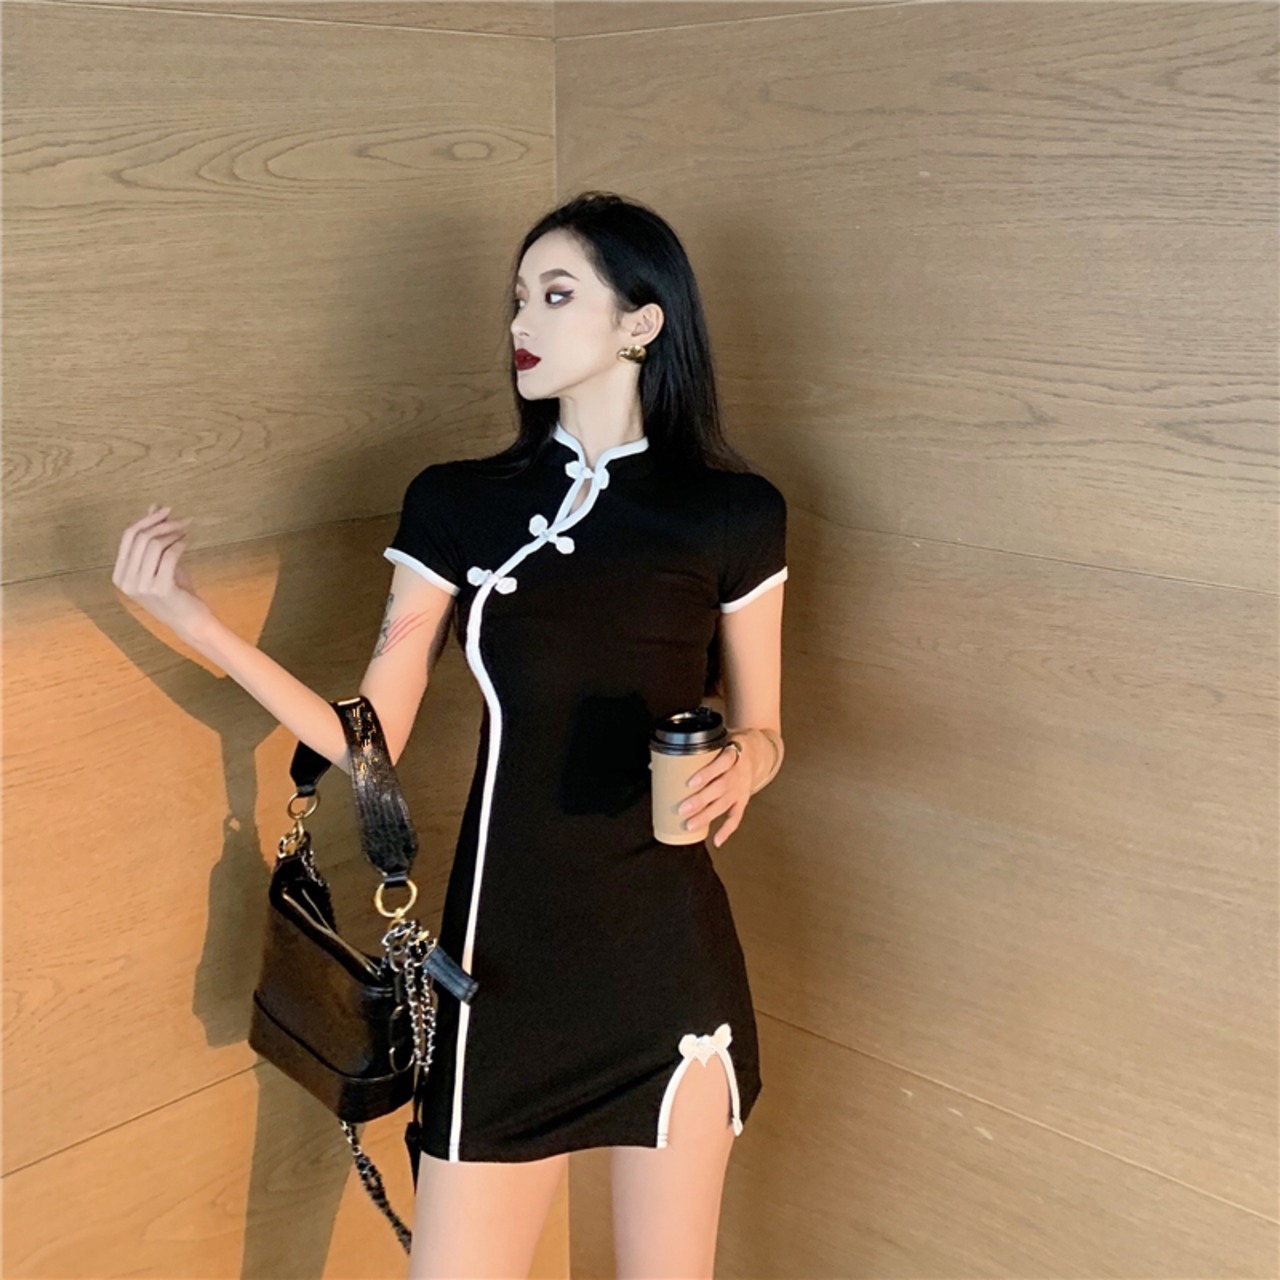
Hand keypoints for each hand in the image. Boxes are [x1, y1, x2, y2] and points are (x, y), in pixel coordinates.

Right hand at [112, 502, 210, 640]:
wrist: (189, 621)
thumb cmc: (176, 592)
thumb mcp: (161, 562)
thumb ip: (155, 537)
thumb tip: (154, 507)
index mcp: (120, 574)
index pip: (127, 538)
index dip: (147, 520)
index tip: (166, 510)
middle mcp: (126, 581)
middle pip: (140, 538)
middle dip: (162, 524)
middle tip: (181, 520)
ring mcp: (141, 586)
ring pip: (154, 545)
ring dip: (172, 533)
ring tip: (185, 531)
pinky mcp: (160, 588)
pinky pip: (168, 556)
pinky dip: (179, 544)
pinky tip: (187, 541)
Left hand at [677, 739, 752, 847]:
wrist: (757, 752)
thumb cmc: (728, 746)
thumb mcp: (717, 741)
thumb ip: (692, 751)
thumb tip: (655, 765)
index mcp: (733, 754)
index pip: (722, 763)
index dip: (707, 773)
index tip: (690, 783)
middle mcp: (738, 773)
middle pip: (720, 788)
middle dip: (701, 800)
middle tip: (682, 809)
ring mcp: (741, 788)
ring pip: (724, 804)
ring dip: (707, 816)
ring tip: (690, 825)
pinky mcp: (744, 800)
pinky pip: (736, 816)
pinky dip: (727, 830)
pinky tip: (716, 841)